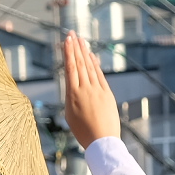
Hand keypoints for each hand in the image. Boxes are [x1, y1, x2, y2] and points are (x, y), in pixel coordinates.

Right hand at [60, 33, 118, 149]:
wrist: (103, 141)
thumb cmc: (83, 132)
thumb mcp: (70, 115)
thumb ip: (71, 97)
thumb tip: (73, 84)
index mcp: (73, 95)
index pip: (71, 68)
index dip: (69, 52)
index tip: (67, 40)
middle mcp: (85, 89)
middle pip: (80, 63)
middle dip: (76, 47)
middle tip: (72, 33)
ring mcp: (97, 90)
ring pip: (90, 67)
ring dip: (85, 52)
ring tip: (81, 40)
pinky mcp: (107, 94)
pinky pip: (100, 75)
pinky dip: (95, 64)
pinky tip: (92, 55)